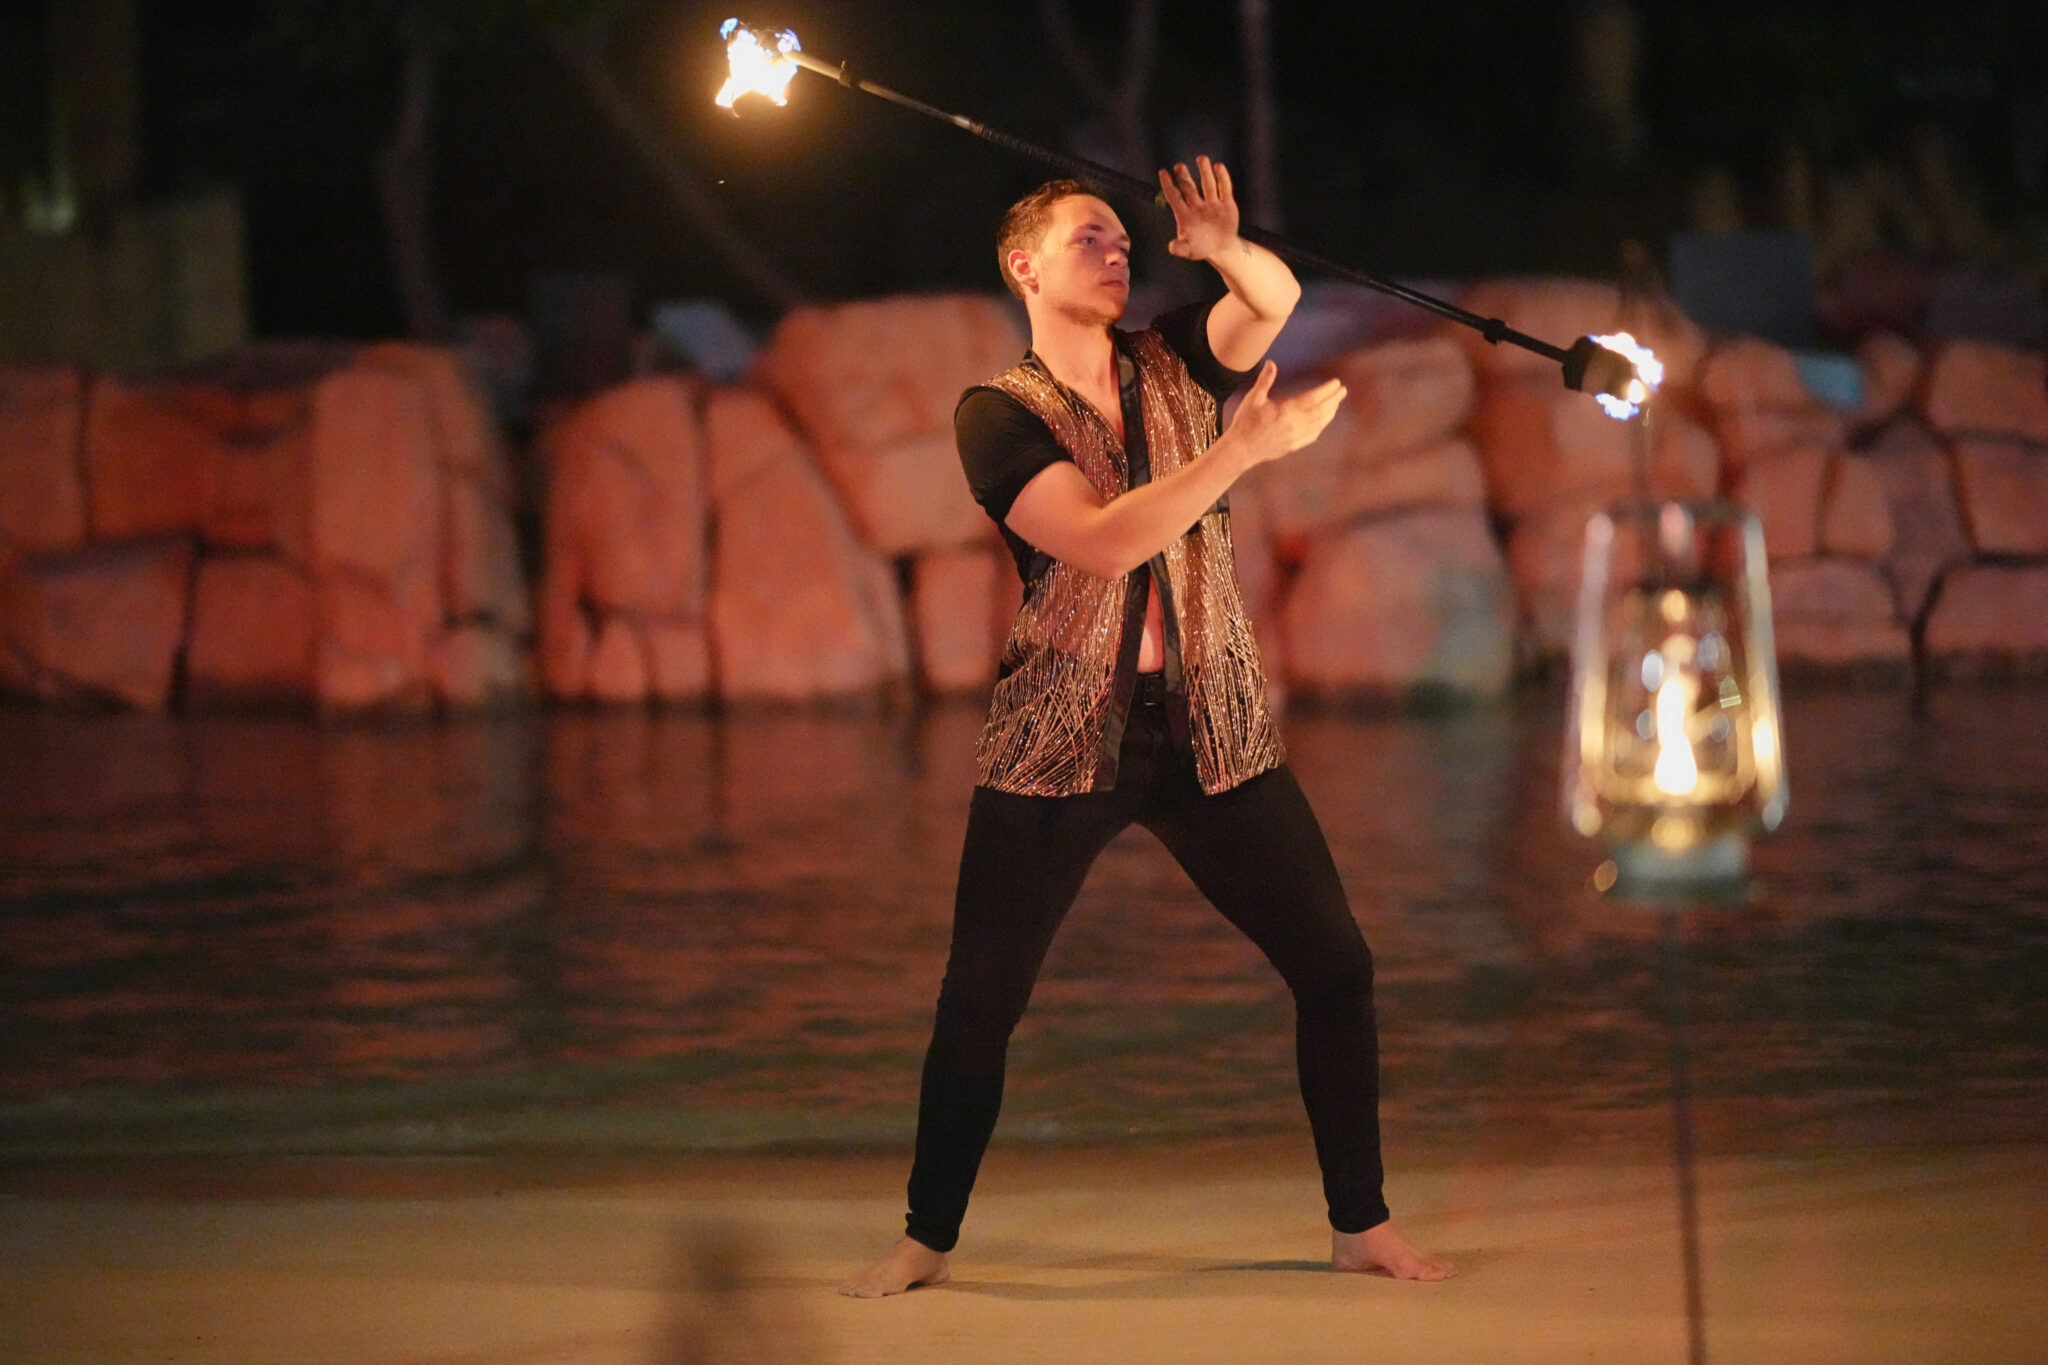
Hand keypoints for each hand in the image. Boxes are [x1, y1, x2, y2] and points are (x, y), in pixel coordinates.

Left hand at [1158, 155, 1240, 262]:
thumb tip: (1172, 246)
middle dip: (1184, 177)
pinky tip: (1218, 167)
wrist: (1220, 248)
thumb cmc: (1200, 248)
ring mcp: (1212, 203)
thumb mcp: (1188, 251)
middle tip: (1179, 166)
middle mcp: (1197, 205)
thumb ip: (1180, 248)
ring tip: (1201, 158)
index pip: (1174, 196)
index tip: (1163, 172)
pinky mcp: (1226, 204)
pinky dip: (1222, 178)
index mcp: (1184, 214)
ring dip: (1204, 172)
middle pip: (1189, 188)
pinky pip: (1224, 189)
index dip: (1168, 185)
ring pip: (1207, 184)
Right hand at [1225, 361, 1344, 466]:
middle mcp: (1295, 425)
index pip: (1313, 398)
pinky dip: (1321, 425)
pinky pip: (1314, 434)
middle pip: (1320, 410)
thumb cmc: (1245, 422)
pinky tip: (1324, 419)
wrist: (1241, 450)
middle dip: (1333, 399)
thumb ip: (1265, 381)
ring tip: (1336, 402)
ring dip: (1330, 412)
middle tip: (1343, 390)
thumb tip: (1271, 363)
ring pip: (1319, 423)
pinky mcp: (1294, 446)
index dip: (1326, 390)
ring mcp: (1296, 437)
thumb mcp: (1253, 398)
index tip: (1336, 383)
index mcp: (1286, 411)